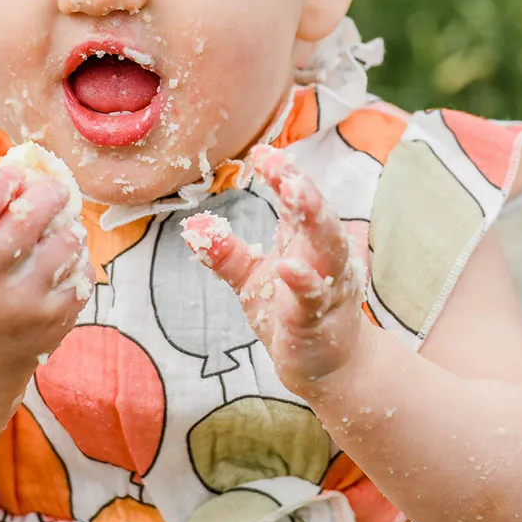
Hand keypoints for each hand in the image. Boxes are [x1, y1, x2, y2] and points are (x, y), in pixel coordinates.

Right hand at [0, 161, 89, 390]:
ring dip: (67, 224)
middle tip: (53, 189)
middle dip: (47, 193)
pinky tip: (64, 257)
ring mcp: (24, 307)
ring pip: (65, 242)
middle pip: (27, 221)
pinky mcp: (56, 321)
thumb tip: (23, 164)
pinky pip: (82, 269)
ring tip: (58, 226)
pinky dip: (78, 255)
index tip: (14, 172)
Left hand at [181, 144, 366, 395]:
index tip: (262, 152)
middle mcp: (323, 258)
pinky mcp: (319, 321)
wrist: (324, 369)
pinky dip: (303, 282)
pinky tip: (288, 268)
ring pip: (327, 249)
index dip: (283, 174)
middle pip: (318, 216)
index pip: (297, 199)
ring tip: (295, 192)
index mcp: (306, 241)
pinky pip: (313, 298)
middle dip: (303, 188)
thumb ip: (224, 251)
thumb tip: (193, 223)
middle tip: (283, 165)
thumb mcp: (250, 278)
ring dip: (314, 219)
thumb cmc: (288, 313)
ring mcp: (326, 288)